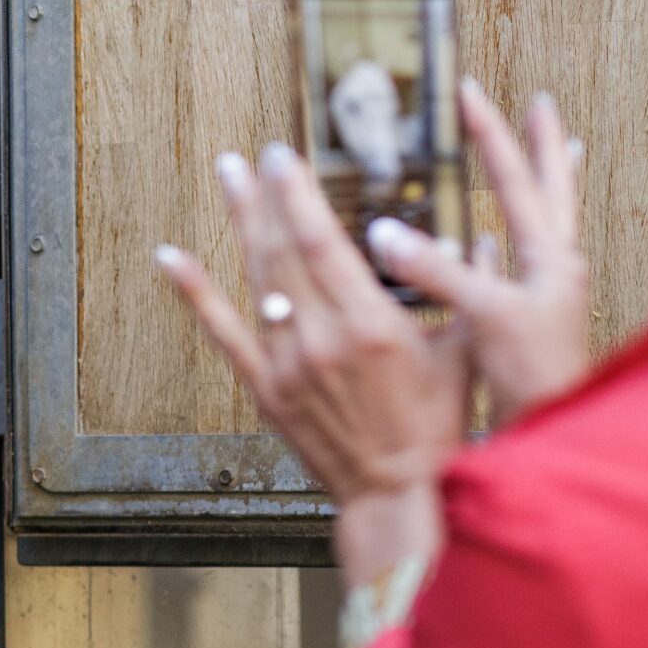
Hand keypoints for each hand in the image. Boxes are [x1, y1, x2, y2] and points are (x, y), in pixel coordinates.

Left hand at [155, 143, 472, 504]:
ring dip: (239, 223)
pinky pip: (221, 330)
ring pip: (254, 279)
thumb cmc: (436, 424)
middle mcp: (322, 338)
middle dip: (264, 196)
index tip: (286, 157)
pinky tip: (170, 257)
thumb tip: (477, 233)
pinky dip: (193, 290)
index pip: (321, 240)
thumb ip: (458, 291)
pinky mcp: (264, 387)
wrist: (397, 493)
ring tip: (228, 176)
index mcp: (371, 324)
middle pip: (280, 250)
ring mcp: (287, 362)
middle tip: (251, 155)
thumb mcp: (462, 351)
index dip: (297, 194)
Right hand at [367, 81, 589, 425]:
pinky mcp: (521, 319)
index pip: (519, 178)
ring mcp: (540, 292)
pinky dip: (493, 243)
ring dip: (526, 187)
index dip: (490, 134)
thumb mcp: (486, 315)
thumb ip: (437, 272)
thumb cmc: (534, 376)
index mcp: (549, 258)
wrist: (548, 430)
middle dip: (537, 146)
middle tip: (530, 106)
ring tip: (521, 156)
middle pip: (547, 190)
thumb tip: (385, 234)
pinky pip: (506, 265)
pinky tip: (482, 240)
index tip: (469, 94)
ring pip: (535, 223)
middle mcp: (551, 268)